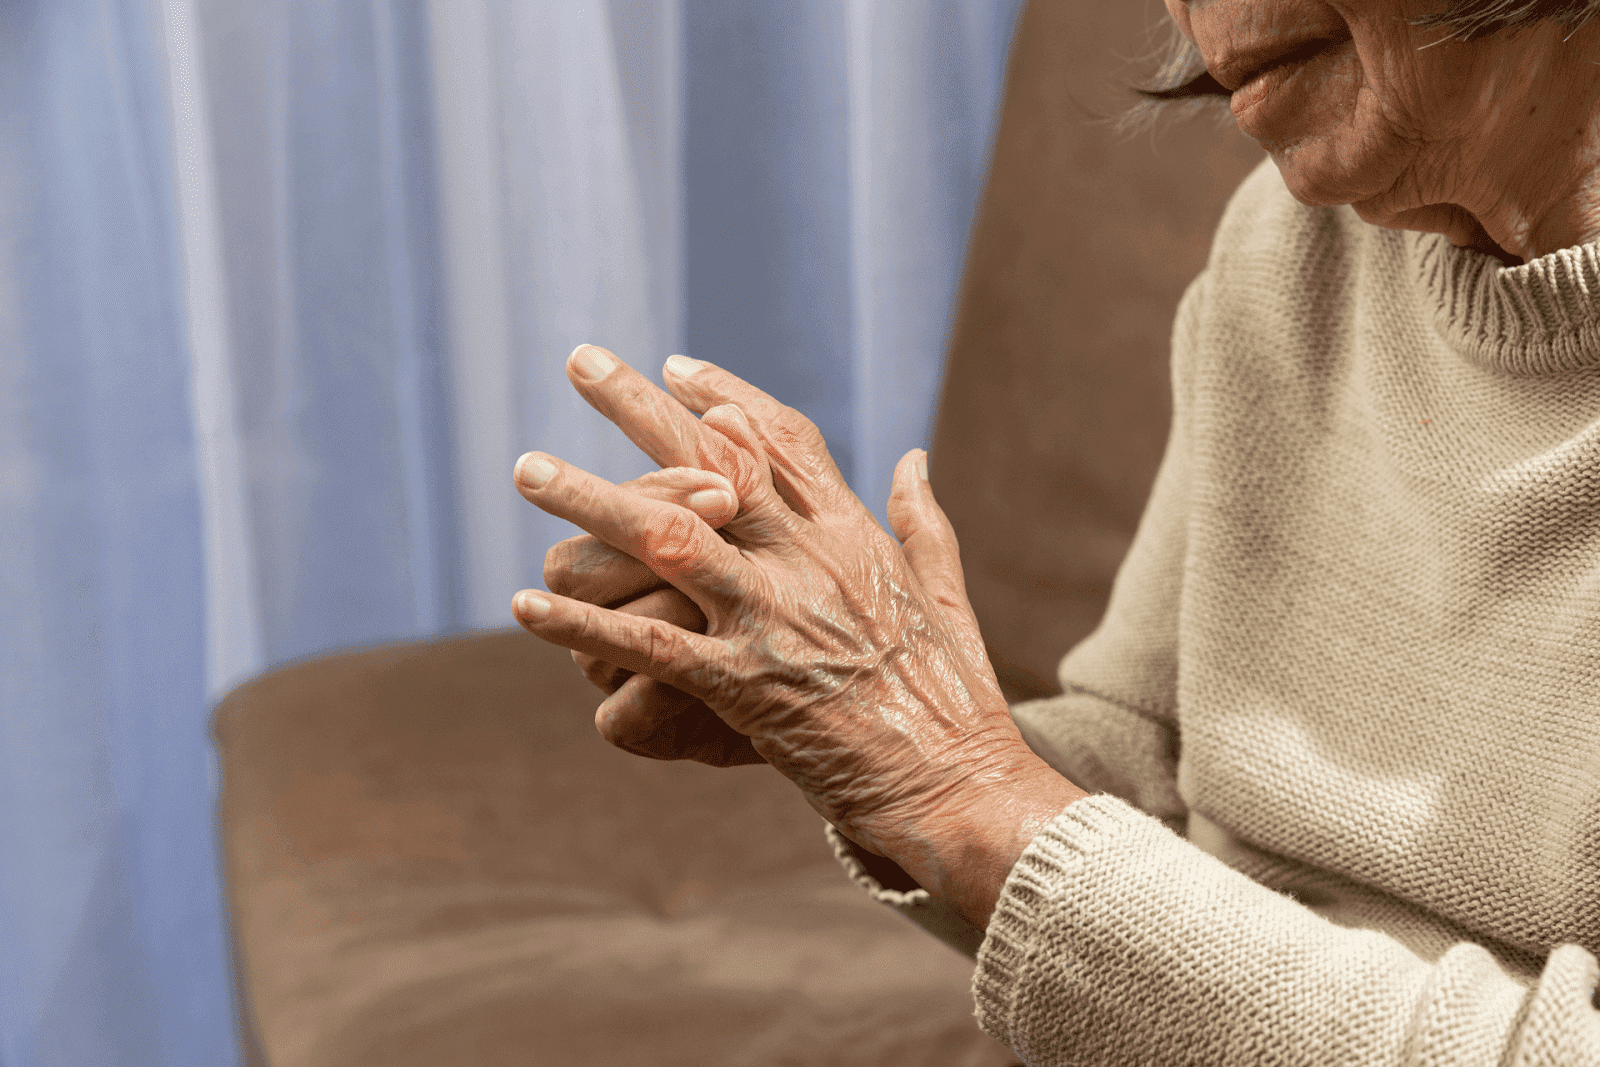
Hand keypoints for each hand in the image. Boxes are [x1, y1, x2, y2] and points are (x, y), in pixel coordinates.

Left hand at [511, 351, 1039, 869]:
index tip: (677, 366)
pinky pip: (645, 646)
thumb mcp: (947, 593)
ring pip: (666, 538)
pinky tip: (523, 604)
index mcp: (854, 536)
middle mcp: (808, 560)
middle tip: (581, 360)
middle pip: (712, 462)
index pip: (783, 441)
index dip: (726, 397)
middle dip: (641, 408)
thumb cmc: (957, 698)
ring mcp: (772, 619)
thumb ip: (921, 520)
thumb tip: (912, 457)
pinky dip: (581, 625)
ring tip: (526, 468)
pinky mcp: (743, 686)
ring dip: (591, 500)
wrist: (960, 785)